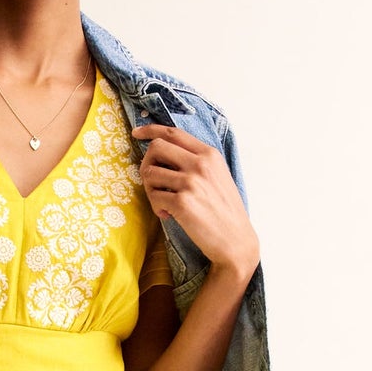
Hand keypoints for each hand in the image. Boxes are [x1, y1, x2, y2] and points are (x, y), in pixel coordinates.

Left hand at [132, 121, 260, 277]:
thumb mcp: (217, 176)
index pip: (173, 132)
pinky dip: (156, 207)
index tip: (136, 133)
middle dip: (146, 163)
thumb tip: (164, 153)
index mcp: (209, 154)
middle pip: (156, 148)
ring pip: (150, 173)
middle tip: (152, 182)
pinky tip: (168, 216)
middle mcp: (200, 163)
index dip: (151, 130)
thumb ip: (196, 161)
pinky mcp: (182, 202)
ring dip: (150, 189)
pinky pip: (154, 196)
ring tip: (163, 203)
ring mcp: (191, 182)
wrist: (235, 240)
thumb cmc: (224, 211)